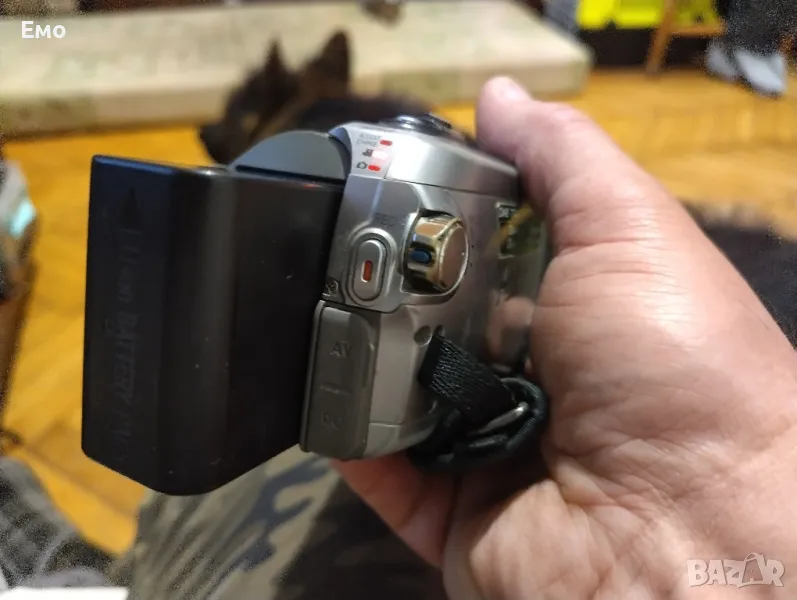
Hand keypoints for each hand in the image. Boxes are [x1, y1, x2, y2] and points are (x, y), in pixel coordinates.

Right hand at [334, 77, 796, 599]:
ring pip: (396, 393)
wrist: (692, 530)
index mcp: (567, 305)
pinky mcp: (451, 512)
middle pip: (429, 320)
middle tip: (338, 250)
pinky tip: (312, 388)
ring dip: (360, 356)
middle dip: (385, 287)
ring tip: (318, 312)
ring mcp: (485, 444)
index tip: (375, 186)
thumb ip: (561, 159)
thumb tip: (495, 96)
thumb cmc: (674, 362)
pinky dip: (346, 437)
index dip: (431, 218)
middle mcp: (525, 372)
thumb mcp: (631, 231)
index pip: (478, 252)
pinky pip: (381, 472)